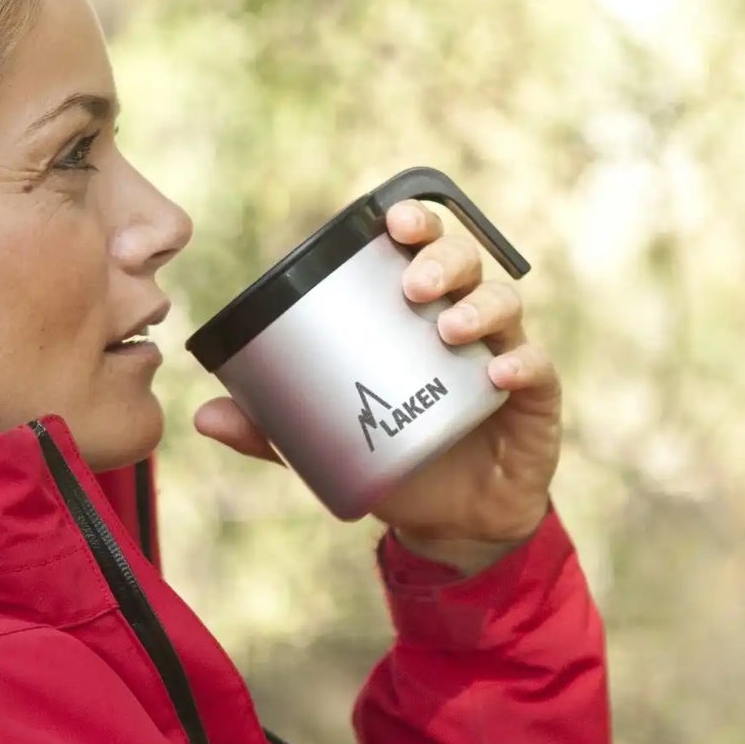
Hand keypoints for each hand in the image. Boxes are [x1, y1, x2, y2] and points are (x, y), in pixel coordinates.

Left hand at [193, 201, 561, 575]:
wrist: (450, 522)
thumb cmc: (394, 459)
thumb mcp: (328, 443)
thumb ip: (274, 429)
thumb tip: (205, 417)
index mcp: (418, 315)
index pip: (421, 251)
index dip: (414, 224)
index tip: (390, 221)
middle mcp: (466, 323)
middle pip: (466, 265)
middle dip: (442, 260)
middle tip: (411, 283)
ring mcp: (504, 356)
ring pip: (505, 304)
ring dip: (478, 305)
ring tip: (446, 326)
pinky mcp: (535, 402)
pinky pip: (538, 370)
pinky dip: (523, 363)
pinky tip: (499, 371)